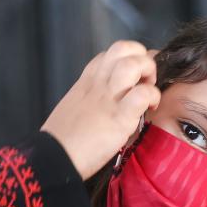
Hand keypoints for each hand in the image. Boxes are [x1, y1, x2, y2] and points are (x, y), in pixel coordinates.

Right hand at [41, 41, 159, 179]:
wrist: (53, 158)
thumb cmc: (60, 141)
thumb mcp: (71, 109)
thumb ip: (88, 100)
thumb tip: (102, 106)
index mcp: (85, 83)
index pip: (108, 54)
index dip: (126, 59)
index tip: (133, 76)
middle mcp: (98, 84)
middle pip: (123, 48)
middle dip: (142, 58)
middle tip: (145, 80)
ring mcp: (109, 98)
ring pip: (135, 63)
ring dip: (149, 72)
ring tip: (149, 89)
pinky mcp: (120, 117)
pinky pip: (143, 94)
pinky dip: (152, 97)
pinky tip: (150, 108)